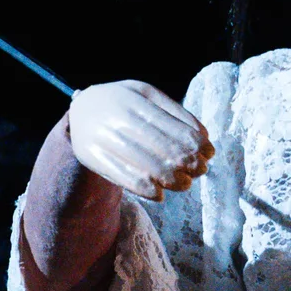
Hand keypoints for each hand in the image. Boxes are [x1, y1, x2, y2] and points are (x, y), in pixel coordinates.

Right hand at [67, 80, 212, 200]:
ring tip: (185, 184)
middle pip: (160, 145)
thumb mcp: (146, 95)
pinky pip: (123, 178)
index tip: (209, 153)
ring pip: (144, 164)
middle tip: (200, 171)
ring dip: (170, 179)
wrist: (81, 110)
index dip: (193, 142)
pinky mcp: (93, 157)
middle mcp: (116, 116)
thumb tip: (204, 136)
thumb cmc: (124, 103)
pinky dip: (145, 189)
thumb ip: (173, 112)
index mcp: (134, 98)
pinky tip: (160, 195)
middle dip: (186, 162)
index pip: (170, 124)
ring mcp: (102, 137)